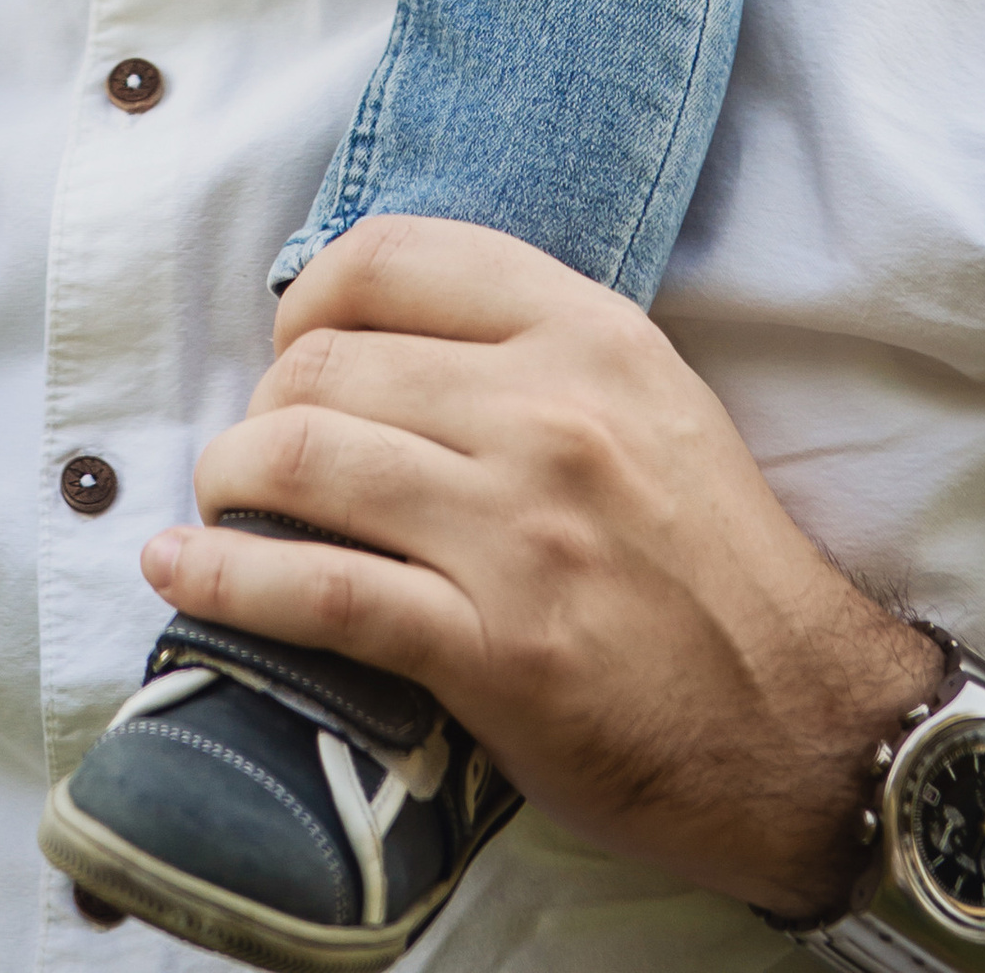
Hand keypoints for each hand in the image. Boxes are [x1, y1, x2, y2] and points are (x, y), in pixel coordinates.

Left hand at [141, 217, 938, 923]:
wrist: (803, 727)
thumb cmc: (709, 564)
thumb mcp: (645, 401)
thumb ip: (524, 348)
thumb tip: (366, 331)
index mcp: (587, 333)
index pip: (391, 256)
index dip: (308, 299)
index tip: (290, 349)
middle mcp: (548, 412)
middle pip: (325, 364)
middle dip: (260, 404)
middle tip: (262, 451)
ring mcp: (518, 530)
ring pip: (302, 458)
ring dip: (229, 479)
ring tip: (222, 501)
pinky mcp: (494, 648)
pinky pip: (318, 589)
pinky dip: (225, 576)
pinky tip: (181, 569)